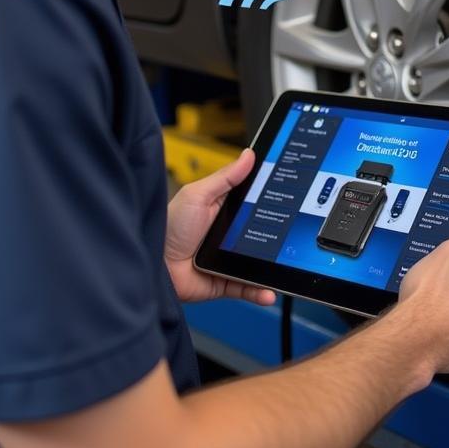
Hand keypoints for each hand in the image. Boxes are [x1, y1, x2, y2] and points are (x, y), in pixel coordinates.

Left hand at [165, 148, 276, 305]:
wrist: (154, 265)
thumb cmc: (168, 226)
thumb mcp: (198, 195)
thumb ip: (225, 178)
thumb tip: (248, 155)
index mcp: (222, 209)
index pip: (253, 202)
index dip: (271, 200)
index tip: (291, 196)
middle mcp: (227, 234)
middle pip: (260, 233)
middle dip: (277, 236)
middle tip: (294, 234)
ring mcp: (227, 258)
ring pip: (258, 263)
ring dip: (272, 267)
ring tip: (287, 265)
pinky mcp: (225, 282)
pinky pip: (247, 288)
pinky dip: (260, 292)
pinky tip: (269, 290)